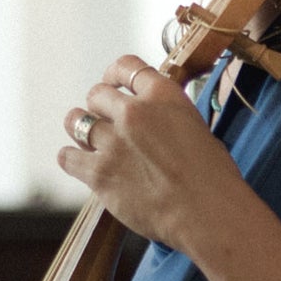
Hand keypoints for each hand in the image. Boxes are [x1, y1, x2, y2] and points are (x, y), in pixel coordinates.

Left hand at [57, 55, 248, 249]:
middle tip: (103, 120)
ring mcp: (114, 142)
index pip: (127, 67)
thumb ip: (168, 117)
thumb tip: (155, 121)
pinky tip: (78, 163)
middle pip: (97, 94)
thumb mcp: (196, 128)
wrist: (207, 212)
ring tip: (86, 139)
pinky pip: (67, 158)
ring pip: (76, 121)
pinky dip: (70, 159)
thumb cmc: (212, 178)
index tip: (111, 83)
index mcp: (163, 96)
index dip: (114, 74)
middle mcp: (134, 112)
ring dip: (79, 128)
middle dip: (98, 105)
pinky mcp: (100, 173)